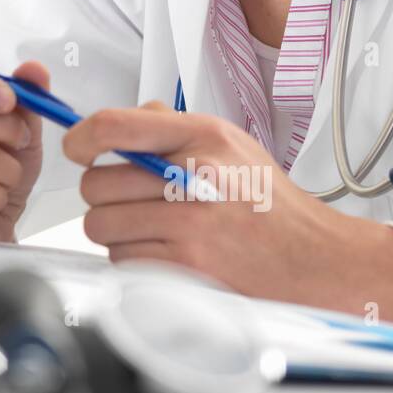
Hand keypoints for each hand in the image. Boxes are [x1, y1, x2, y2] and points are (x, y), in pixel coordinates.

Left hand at [62, 102, 362, 306]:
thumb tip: (119, 124)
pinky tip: (167, 252)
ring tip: (155, 228)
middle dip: (104, 196)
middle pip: (96, 184)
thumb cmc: (269, 201)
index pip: (114, 126)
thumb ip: (171, 126)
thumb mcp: (229, 143)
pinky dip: (134, 259)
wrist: (316, 260)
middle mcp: (194, 177)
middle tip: (132, 200)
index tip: (76, 148)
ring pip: (102, 226)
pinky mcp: (186, 268)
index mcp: (203, 137)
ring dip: (117, 231)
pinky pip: (122, 260)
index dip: (81, 137)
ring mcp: (191, 226)